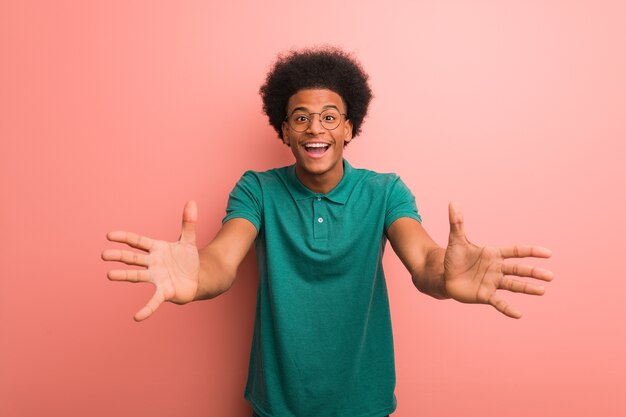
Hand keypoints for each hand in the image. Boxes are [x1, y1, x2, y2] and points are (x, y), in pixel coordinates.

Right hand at [101, 201, 199, 320]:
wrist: (198, 277)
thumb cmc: (188, 260)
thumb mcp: (188, 240)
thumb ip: (189, 222)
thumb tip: (192, 202)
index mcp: (156, 249)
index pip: (138, 241)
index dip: (125, 238)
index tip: (109, 235)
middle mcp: (153, 263)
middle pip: (133, 258)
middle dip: (119, 256)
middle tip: (103, 254)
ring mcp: (157, 278)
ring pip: (137, 276)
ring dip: (124, 276)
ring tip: (109, 275)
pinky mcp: (164, 292)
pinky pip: (153, 301)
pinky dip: (146, 309)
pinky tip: (137, 317)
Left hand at [443, 202, 552, 318]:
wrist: (445, 276)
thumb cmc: (454, 258)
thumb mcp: (456, 240)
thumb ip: (457, 223)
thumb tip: (453, 202)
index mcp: (494, 254)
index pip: (515, 251)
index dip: (530, 251)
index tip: (547, 253)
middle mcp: (497, 269)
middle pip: (518, 269)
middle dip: (533, 272)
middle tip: (550, 276)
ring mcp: (492, 282)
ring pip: (513, 286)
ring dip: (527, 288)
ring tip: (542, 290)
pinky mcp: (485, 295)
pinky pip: (499, 302)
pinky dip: (507, 309)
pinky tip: (518, 314)